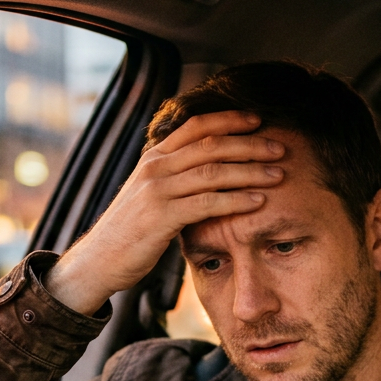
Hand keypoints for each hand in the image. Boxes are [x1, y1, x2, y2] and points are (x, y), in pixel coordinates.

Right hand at [44, 110, 285, 314]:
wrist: (99, 260)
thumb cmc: (130, 232)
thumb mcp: (149, 196)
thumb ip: (174, 180)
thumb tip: (205, 173)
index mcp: (154, 157)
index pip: (196, 126)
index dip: (229, 119)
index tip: (258, 120)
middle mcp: (155, 167)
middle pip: (211, 144)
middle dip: (250, 144)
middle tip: (281, 147)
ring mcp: (157, 190)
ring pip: (213, 171)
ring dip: (251, 171)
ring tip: (278, 174)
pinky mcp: (162, 216)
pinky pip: (207, 202)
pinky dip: (237, 200)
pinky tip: (258, 202)